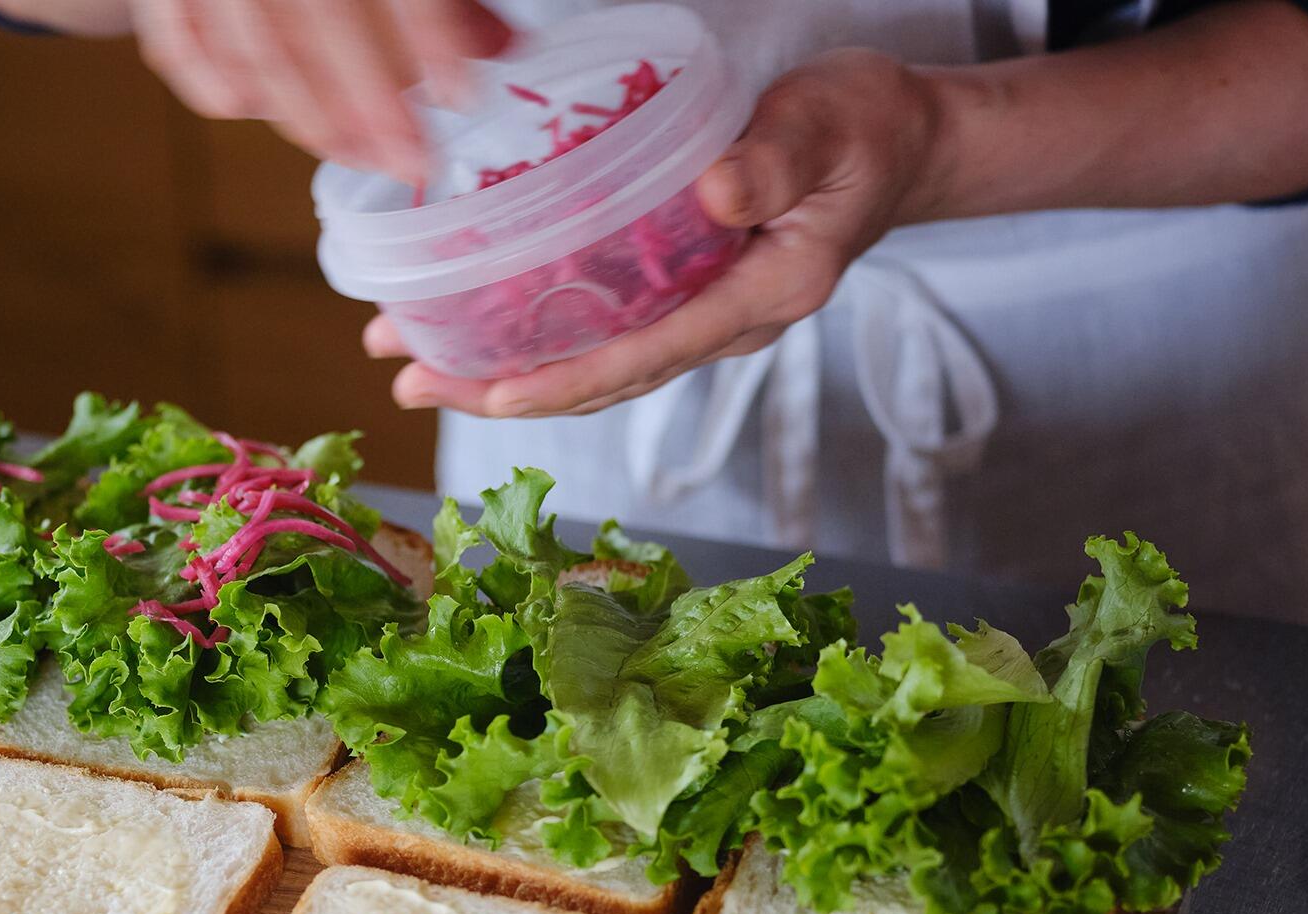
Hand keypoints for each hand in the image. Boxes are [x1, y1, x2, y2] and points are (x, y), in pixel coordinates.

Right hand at [130, 0, 512, 181]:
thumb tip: (508, 49)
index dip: (428, 34)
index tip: (461, 95)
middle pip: (317, 13)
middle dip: (369, 102)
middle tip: (414, 162)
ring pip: (251, 45)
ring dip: (306, 115)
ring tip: (359, 156)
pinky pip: (179, 46)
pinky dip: (219, 89)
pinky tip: (267, 114)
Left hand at [375, 50, 949, 417]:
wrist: (895, 140)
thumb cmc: (863, 128)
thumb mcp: (826, 127)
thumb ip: (775, 162)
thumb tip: (714, 196)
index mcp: (763, 295)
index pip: (654, 353)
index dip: (574, 378)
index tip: (497, 391)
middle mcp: (725, 321)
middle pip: (606, 379)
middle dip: (505, 389)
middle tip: (412, 381)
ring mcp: (701, 313)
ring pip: (595, 363)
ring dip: (505, 371)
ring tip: (415, 363)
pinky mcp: (681, 291)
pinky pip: (603, 330)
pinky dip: (536, 335)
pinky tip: (474, 325)